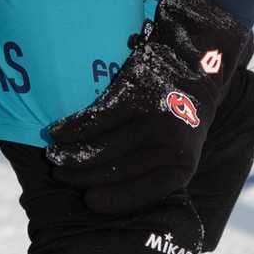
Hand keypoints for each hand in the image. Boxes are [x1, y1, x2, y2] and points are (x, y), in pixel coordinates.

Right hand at [45, 0, 252, 213]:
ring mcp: (154, 119)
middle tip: (59, 174)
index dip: (112, 200)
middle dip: (81, 176)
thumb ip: (157, 162)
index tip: (87, 201)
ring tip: (54, 156)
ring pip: (100, 148)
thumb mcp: (184, 139)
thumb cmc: (183, 102)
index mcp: (184, 161)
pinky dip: (72, 129)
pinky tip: (57, 132)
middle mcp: (171, 144)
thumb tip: (107, 186)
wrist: (199, 53)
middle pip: (115, 170)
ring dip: (70, 155)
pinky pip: (95, 120)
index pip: (144, 191)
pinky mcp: (137, 94)